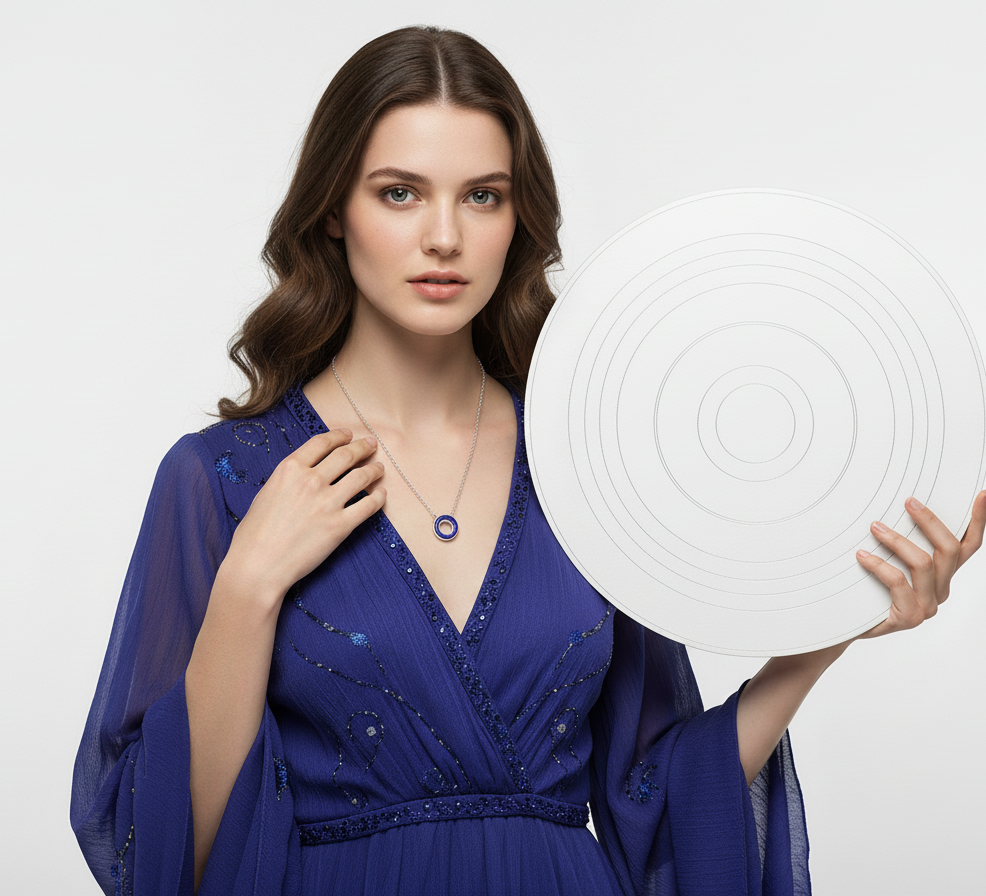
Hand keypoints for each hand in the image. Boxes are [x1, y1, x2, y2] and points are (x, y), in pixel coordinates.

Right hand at [221, 429, 385, 603]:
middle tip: (371, 444)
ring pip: (361, 476)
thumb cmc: (255, 534)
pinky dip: (379, 497)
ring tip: (380, 468)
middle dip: (362, 447)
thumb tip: (307, 472)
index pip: (322, 443)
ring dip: (374, 469)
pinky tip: (381, 494)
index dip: (339, 436)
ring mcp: (328, 503)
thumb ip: (289, 478)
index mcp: (290, 469)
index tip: (349, 435)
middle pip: (346, 455)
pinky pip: (368, 505)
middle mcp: (311, 481)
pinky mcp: (340, 526)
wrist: (258, 565)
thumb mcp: (267, 492)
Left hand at [854, 490, 985, 637]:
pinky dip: (879, 564)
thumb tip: (900, 505)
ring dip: (897, 540)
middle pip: (949, 549)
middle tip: (908, 502)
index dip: (978, 521)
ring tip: (875, 527)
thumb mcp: (890, 560)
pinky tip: (862, 555)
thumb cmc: (869, 588)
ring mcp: (927, 606)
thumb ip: (903, 541)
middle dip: (930, 521)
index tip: (982, 495)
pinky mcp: (909, 617)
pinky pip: (898, 582)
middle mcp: (940, 590)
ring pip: (923, 563)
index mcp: (943, 575)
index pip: (968, 545)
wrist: (848, 623)